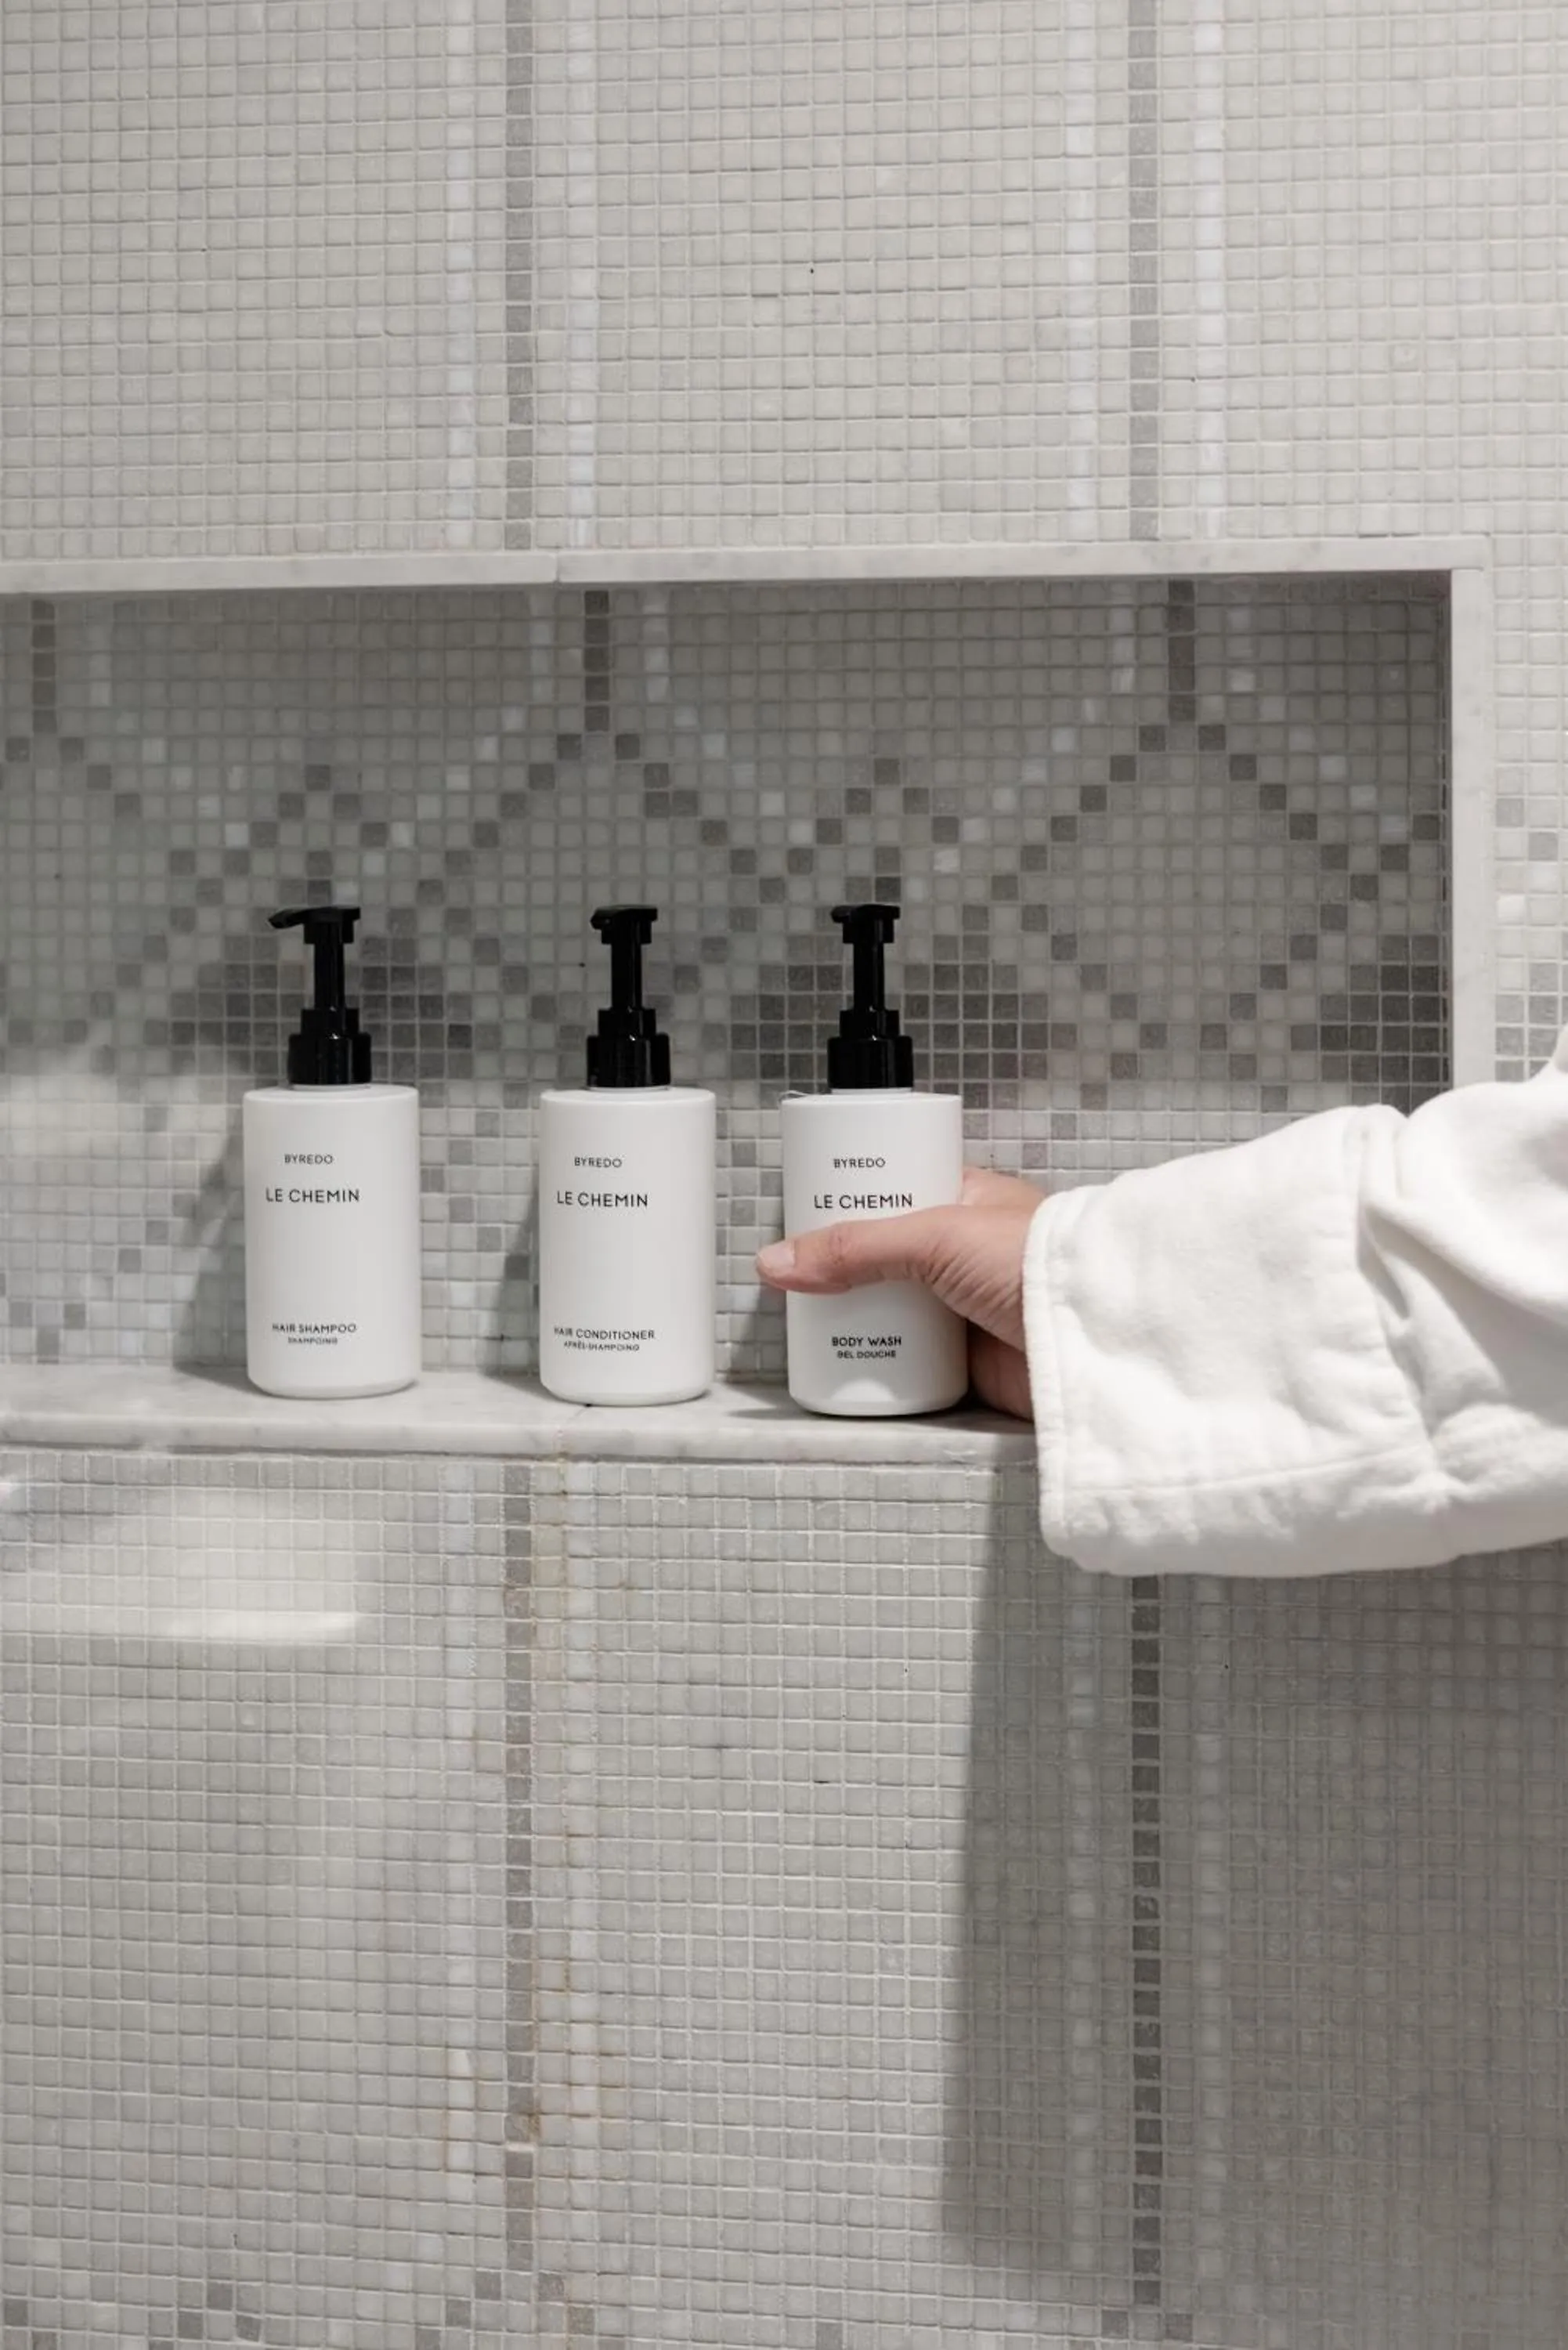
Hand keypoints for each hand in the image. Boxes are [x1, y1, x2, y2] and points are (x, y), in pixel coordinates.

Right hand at [756, 1166, 1042, 1419]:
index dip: (850, 1202)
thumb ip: (855, 1248)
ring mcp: (964, 1306)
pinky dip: (882, 1362)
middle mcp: (963, 1252)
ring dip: (858, 1318)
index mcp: (963, 1200)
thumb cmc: (1036, 1263)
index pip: (893, 1192)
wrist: (1096, 1339)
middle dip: (844, 1270)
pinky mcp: (968, 1359)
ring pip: (894, 1309)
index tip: (804, 1214)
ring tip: (807, 1323)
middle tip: (795, 1279)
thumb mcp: (935, 1237)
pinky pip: (911, 1359)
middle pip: (884, 1258)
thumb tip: (778, 1262)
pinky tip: (846, 1363)